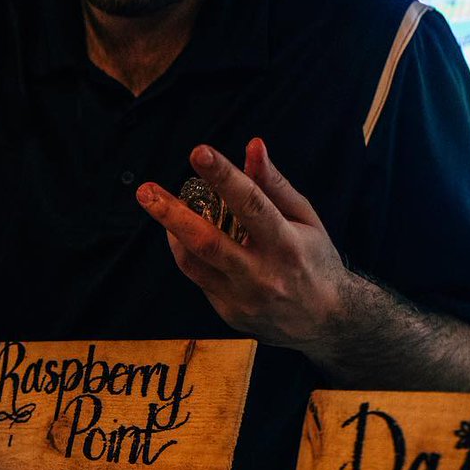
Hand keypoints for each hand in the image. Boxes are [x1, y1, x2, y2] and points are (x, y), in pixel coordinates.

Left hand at [136, 138, 346, 359]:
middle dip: (172, 214)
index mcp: (287, 245)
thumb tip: (253, 146)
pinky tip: (179, 232)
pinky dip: (186, 251)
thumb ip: (275, 186)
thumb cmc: (315, 261)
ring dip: (171, 231)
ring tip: (156, 203)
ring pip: (194, 263)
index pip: (251, 204)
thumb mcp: (306, 220)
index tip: (199, 152)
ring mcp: (242, 298)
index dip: (224, 176)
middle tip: (145, 190)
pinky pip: (198, 277)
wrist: (324, 323)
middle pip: (208, 242)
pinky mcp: (228, 312)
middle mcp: (262, 274)